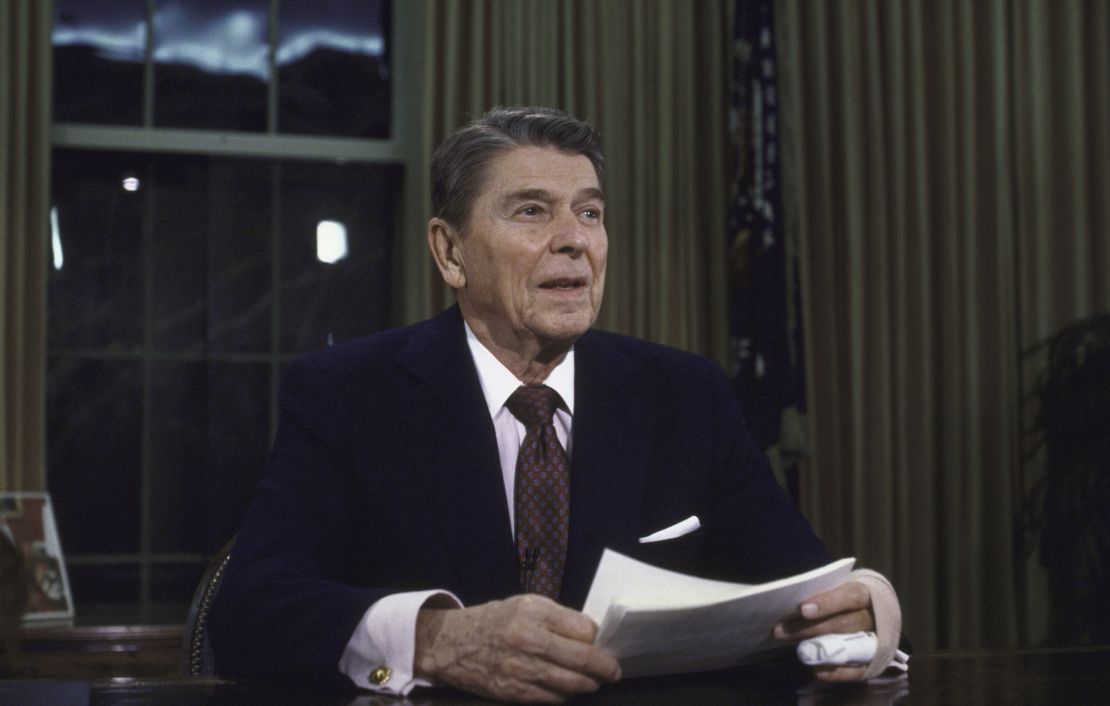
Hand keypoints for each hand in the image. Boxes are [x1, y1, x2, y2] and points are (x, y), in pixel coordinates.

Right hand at [414, 594, 621, 702]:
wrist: (452, 644)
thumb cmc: (495, 621)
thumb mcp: (526, 605)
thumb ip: (558, 618)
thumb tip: (592, 636)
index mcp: (533, 611)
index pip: (583, 629)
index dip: (600, 639)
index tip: (607, 643)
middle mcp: (527, 639)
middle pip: (582, 659)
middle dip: (605, 668)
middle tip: (614, 671)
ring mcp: (520, 669)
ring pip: (571, 684)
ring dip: (589, 684)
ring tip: (595, 681)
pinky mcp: (514, 692)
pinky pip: (552, 698)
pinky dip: (566, 695)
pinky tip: (569, 689)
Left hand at [773, 580, 874, 681]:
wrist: (877, 614)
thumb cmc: (846, 599)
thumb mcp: (840, 589)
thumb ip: (821, 594)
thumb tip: (788, 602)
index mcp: (866, 595)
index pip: (850, 596)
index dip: (827, 603)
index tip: (803, 609)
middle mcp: (873, 618)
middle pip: (843, 623)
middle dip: (809, 629)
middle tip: (780, 631)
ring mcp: (876, 641)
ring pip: (848, 646)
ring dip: (819, 650)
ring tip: (795, 652)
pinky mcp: (875, 663)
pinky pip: (858, 670)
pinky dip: (837, 672)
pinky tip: (817, 670)